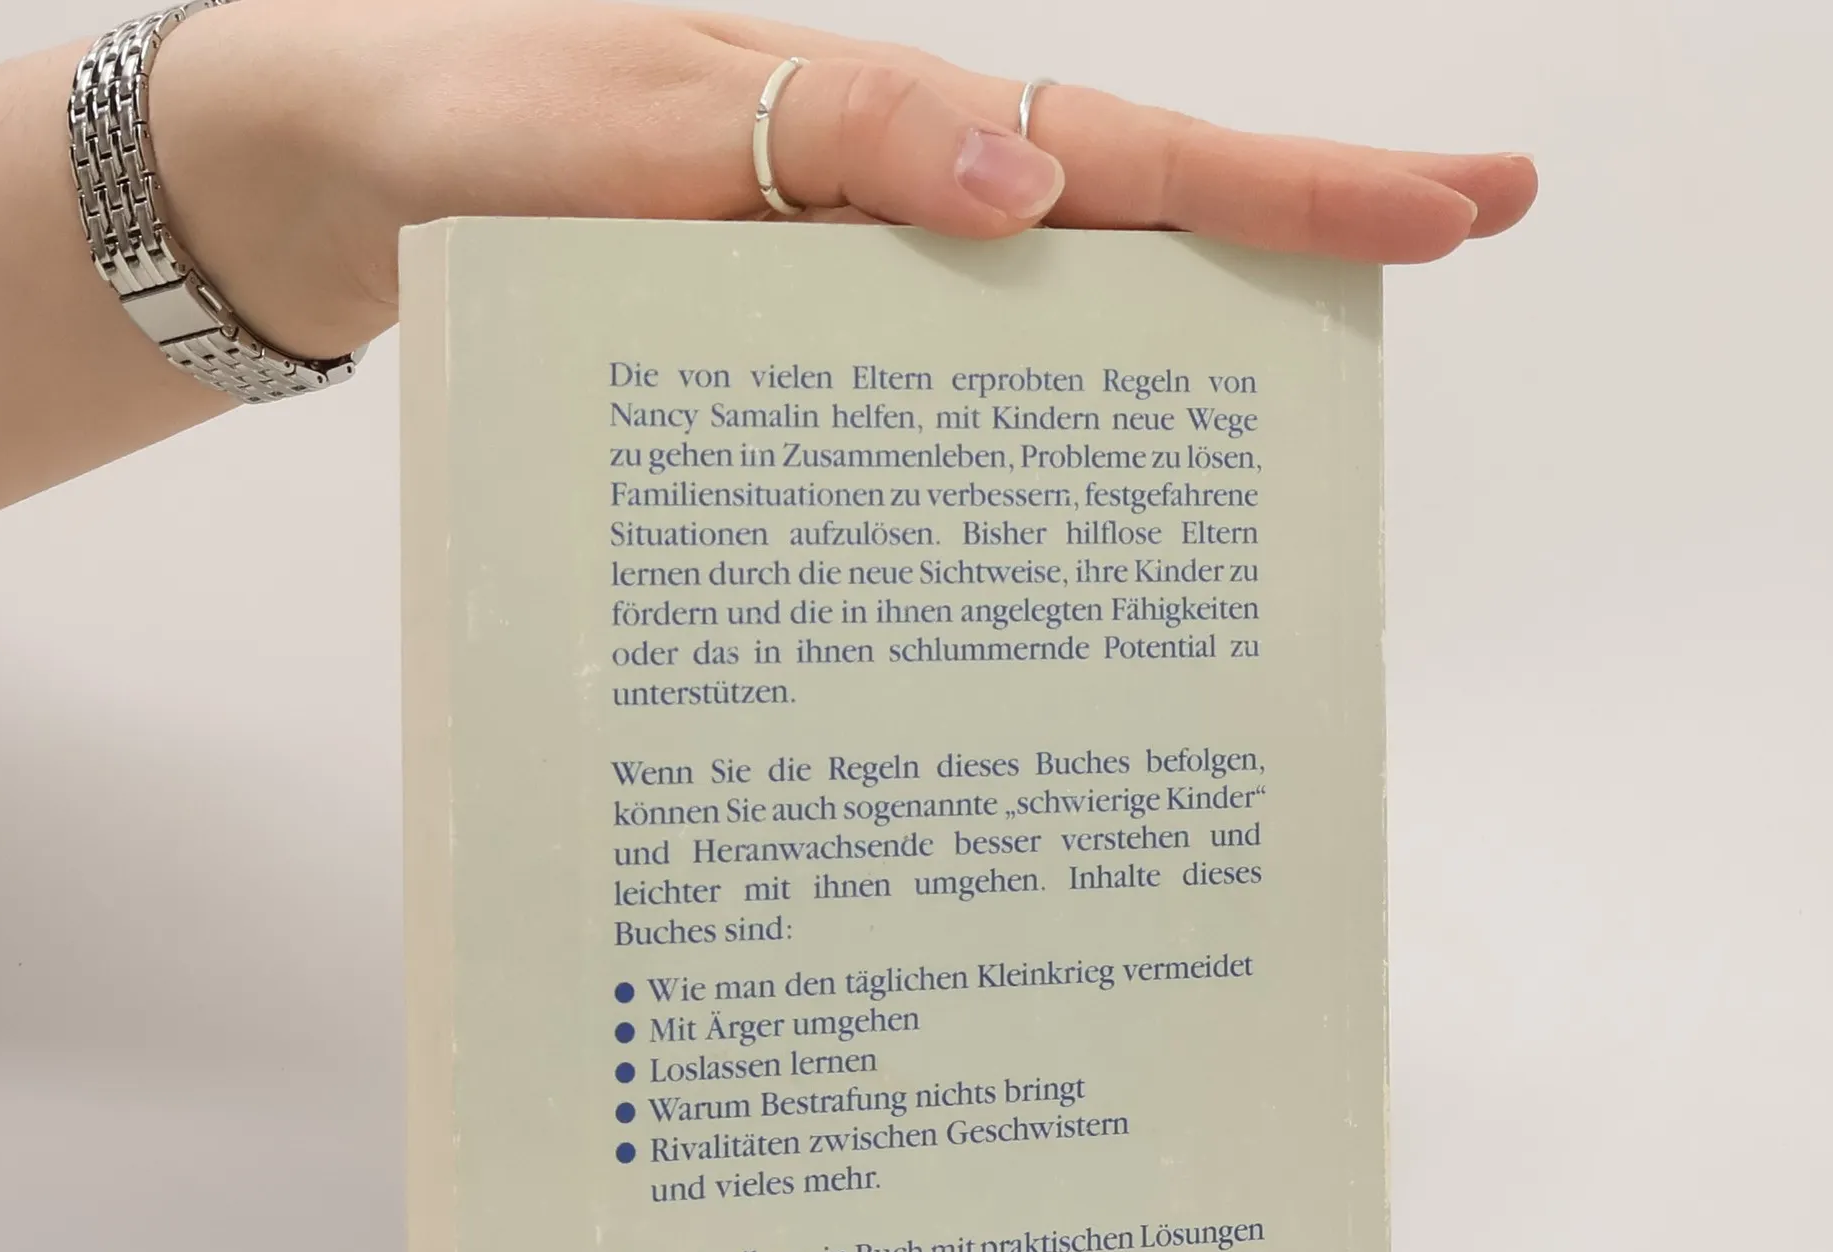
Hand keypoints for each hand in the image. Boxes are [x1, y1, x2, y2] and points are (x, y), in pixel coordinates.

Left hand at [151, 1, 1538, 362]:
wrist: (363, 188)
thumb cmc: (486, 138)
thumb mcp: (642, 117)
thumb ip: (828, 143)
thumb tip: (1023, 186)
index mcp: (887, 135)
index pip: (1123, 156)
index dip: (1293, 183)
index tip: (1460, 198)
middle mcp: (897, 223)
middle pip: (1128, 238)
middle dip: (1297, 249)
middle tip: (1468, 242)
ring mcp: (859, 303)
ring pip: (1043, 348)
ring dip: (1161, 395)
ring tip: (1285, 471)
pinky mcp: (799, 379)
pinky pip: (927, 425)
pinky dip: (999, 482)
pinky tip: (1052, 553)